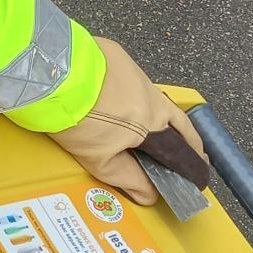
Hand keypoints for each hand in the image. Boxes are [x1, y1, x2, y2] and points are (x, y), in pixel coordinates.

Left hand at [49, 37, 209, 205]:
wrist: (53, 77)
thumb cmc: (77, 121)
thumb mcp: (100, 160)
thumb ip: (129, 178)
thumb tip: (150, 195)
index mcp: (151, 124)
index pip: (179, 151)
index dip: (191, 167)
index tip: (199, 179)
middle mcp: (151, 97)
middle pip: (179, 122)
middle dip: (190, 140)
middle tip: (197, 154)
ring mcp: (136, 73)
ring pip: (157, 99)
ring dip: (165, 117)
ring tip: (167, 130)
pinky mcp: (118, 56)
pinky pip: (135, 80)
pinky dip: (138, 95)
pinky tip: (131, 101)